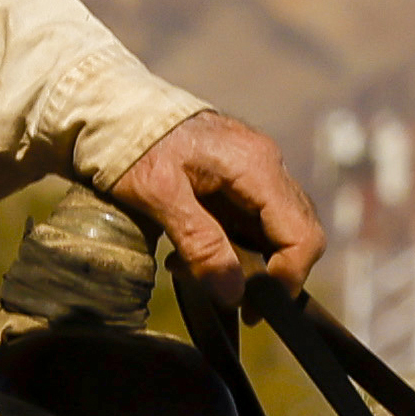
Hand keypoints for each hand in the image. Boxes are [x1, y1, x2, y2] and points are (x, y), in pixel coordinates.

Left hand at [115, 112, 326, 297]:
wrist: (113, 108)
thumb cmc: (132, 146)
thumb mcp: (158, 196)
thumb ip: (200, 243)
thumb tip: (233, 295)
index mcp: (256, 165)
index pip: (302, 234)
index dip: (287, 278)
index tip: (253, 307)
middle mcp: (267, 163)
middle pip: (299, 233)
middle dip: (271, 274)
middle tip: (233, 302)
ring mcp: (257, 168)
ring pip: (278, 229)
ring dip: (249, 261)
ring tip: (197, 271)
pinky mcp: (241, 175)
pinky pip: (255, 219)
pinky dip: (234, 244)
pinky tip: (193, 252)